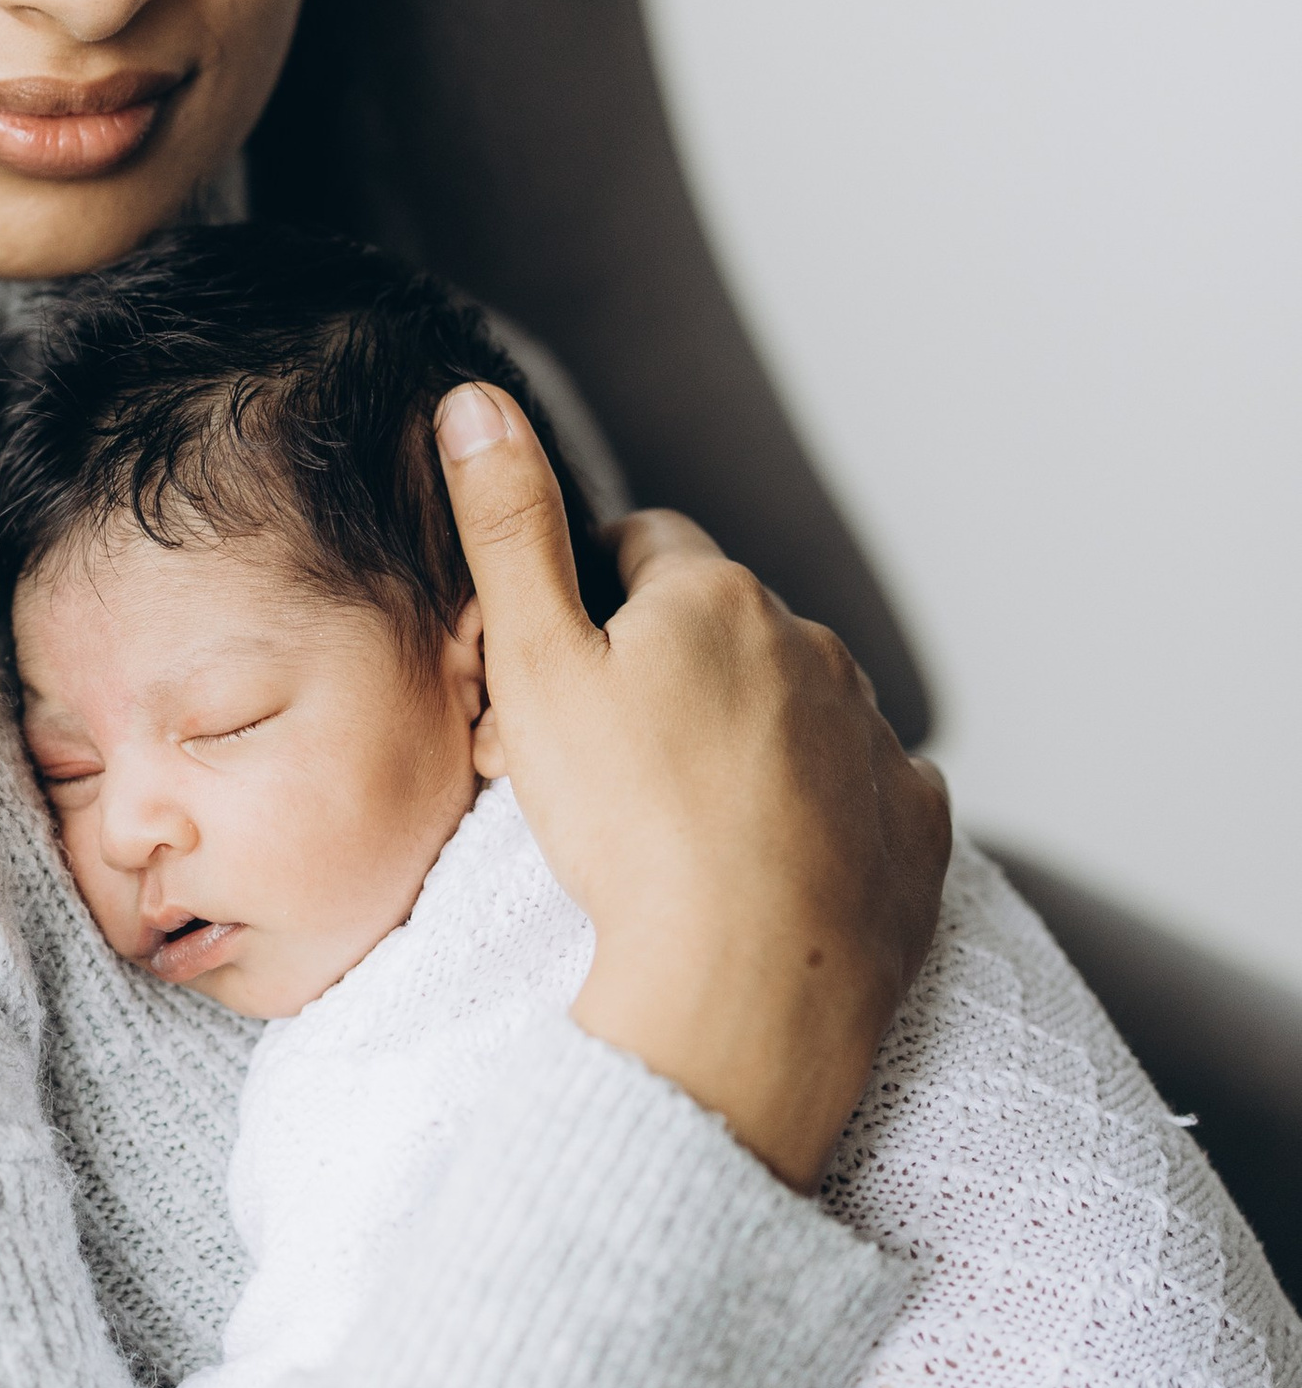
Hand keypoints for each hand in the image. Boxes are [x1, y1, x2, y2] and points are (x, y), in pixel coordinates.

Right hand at [435, 383, 949, 1186]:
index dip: (592, 589)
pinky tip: (771, 861)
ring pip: (796, 706)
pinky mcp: (914, 822)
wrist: (744, 990)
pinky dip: (822, 808)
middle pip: (723, 627)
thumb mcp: (533, 666)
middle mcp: (812, 644)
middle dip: (669, 666)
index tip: (557, 658)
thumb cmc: (625, 827)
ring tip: (681, 818)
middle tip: (600, 757)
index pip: (645, 544)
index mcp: (715, 596)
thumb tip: (473, 397)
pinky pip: (864, 791)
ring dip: (748, 733)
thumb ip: (507, 526)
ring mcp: (873, 735)